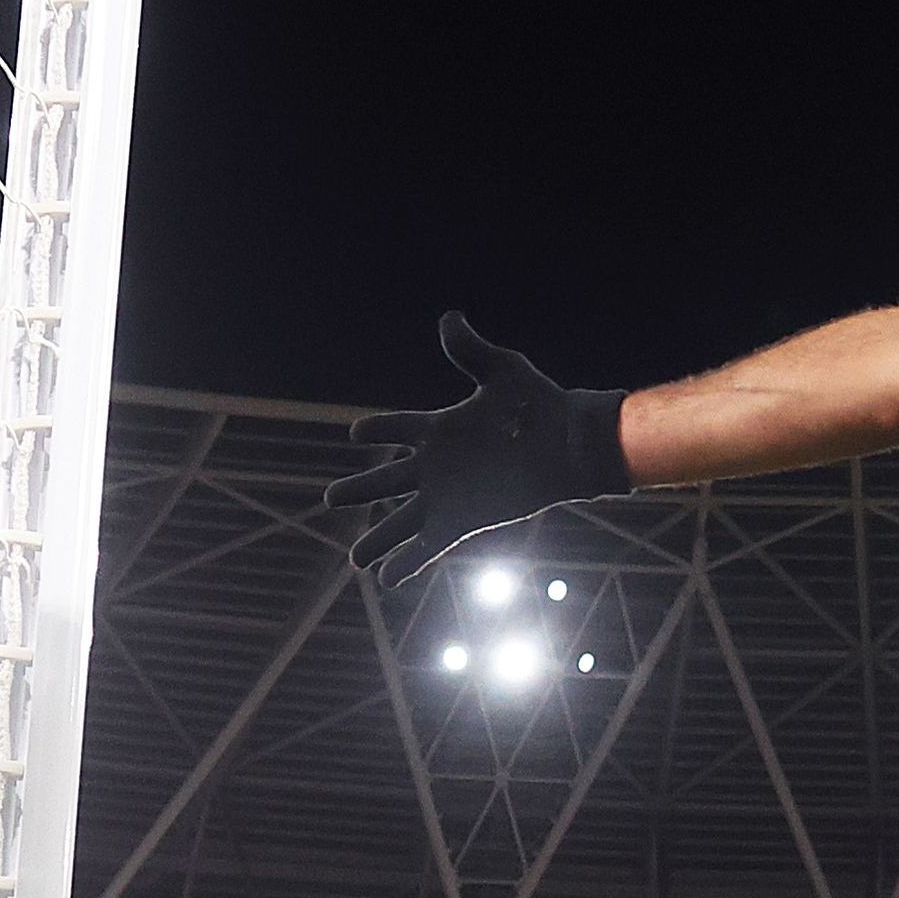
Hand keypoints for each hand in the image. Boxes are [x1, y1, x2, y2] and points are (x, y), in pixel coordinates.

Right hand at [316, 312, 632, 589]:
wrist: (568, 446)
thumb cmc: (539, 405)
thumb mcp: (502, 372)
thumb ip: (470, 351)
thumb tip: (448, 317)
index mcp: (439, 429)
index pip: (397, 428)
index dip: (377, 429)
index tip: (357, 434)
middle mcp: (437, 466)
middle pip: (385, 480)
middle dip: (358, 490)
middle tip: (330, 498)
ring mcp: (447, 497)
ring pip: (400, 522)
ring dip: (377, 539)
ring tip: (355, 560)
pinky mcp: (462, 523)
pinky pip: (428, 545)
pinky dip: (408, 562)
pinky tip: (388, 580)